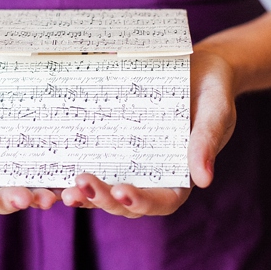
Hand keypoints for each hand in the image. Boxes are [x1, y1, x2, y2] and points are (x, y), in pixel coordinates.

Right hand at [0, 52, 60, 213]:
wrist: (1, 54)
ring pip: (27, 192)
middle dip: (9, 202)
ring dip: (38, 199)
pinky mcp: (45, 152)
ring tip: (49, 197)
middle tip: (23, 198)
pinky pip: (54, 173)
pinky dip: (62, 183)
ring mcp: (20, 161)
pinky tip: (71, 182)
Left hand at [60, 44, 237, 216]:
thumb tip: (204, 180)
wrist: (198, 67)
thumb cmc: (212, 93)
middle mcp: (151, 176)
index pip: (161, 201)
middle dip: (102, 199)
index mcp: (180, 177)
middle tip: (81, 185)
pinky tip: (54, 168)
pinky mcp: (112, 145)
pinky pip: (93, 160)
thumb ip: (206, 142)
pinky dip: (74, 168)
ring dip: (85, 194)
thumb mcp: (216, 113)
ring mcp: (129, 163)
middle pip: (125, 201)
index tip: (122, 191)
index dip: (140, 202)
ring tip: (65, 190)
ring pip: (105, 189)